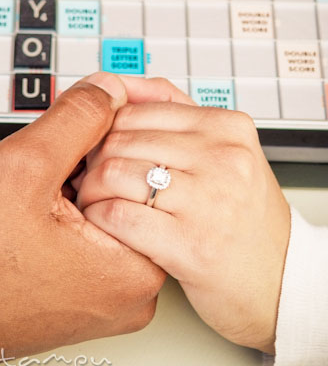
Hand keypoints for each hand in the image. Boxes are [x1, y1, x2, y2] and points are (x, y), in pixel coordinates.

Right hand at [0, 73, 164, 365]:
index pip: (142, 169)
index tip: (61, 149)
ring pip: (104, 208)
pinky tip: (32, 218)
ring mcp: (110, 298)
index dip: (96, 141)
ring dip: (71, 187)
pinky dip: (66, 213)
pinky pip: (90, 235)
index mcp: (136, 266)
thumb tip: (110, 90)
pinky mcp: (87, 297)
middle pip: (126, 189)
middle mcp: (134, 290)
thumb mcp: (25, 166)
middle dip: (82, 165)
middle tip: (39, 180)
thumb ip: (78, 118)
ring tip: (30, 202)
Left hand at [78, 78, 290, 353]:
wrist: (279, 281)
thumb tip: (117, 84)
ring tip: (92, 202)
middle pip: (120, 140)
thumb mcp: (221, 151)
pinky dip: (98, 219)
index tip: (93, 148)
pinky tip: (102, 225)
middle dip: (91, 160)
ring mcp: (210, 200)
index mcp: (227, 127)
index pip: (135, 110)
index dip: (102, 130)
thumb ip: (172, 112)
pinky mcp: (192, 245)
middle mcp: (223, 158)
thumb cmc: (241, 215)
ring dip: (90, 191)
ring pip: (113, 173)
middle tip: (85, 178)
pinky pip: (117, 216)